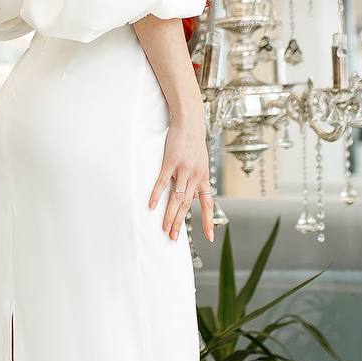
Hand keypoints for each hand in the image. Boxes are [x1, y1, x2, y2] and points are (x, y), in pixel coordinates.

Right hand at [148, 115, 213, 242]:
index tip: (209, 236)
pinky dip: (157, 195)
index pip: (208, 204)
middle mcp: (196, 176)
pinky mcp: (171, 162)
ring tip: (164, 228)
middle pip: (187, 206)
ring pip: (177, 198)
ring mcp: (184, 169)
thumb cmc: (194, 143)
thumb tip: (191, 197)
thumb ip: (196, 180)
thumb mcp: (201, 163)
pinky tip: (152, 205)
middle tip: (173, 238)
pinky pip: (163, 182)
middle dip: (180, 223)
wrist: (190, 123)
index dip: (209, 221)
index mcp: (204, 178)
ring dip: (170, 215)